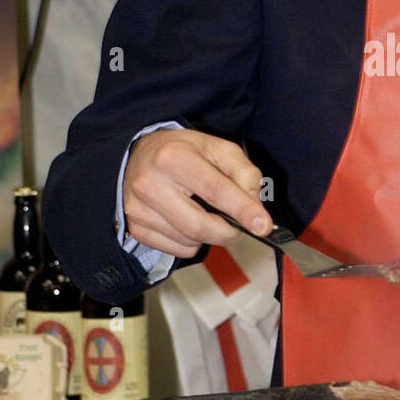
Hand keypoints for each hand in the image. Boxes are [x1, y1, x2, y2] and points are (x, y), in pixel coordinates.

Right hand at [123, 128, 270, 256]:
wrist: (139, 154)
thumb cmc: (183, 151)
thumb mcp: (219, 149)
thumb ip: (244, 174)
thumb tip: (254, 208)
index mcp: (173, 157)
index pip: (215, 190)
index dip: (242, 210)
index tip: (262, 226)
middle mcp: (150, 184)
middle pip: (199, 225)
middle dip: (228, 232)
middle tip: (238, 226)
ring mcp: (139, 209)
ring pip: (190, 241)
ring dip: (210, 235)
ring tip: (206, 213)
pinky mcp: (136, 227)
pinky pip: (177, 249)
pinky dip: (192, 242)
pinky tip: (188, 220)